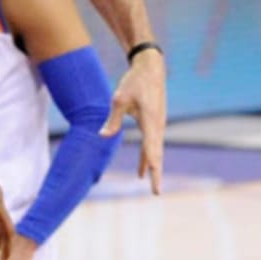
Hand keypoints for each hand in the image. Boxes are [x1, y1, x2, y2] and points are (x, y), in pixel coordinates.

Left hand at [101, 48, 165, 193]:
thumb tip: (102, 136)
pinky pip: (152, 142)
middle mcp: (158, 125)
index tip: (153, 182)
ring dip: (150, 164)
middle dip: (155, 172)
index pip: (151, 149)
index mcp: (150, 121)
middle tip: (156, 192)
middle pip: (156, 153)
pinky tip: (142, 165)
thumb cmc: (134, 81)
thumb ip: (113, 119)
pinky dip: (148, 154)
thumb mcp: (120, 98)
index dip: (152, 167)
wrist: (150, 67)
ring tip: (145, 181)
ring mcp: (158, 123)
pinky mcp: (155, 121)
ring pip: (155, 149)